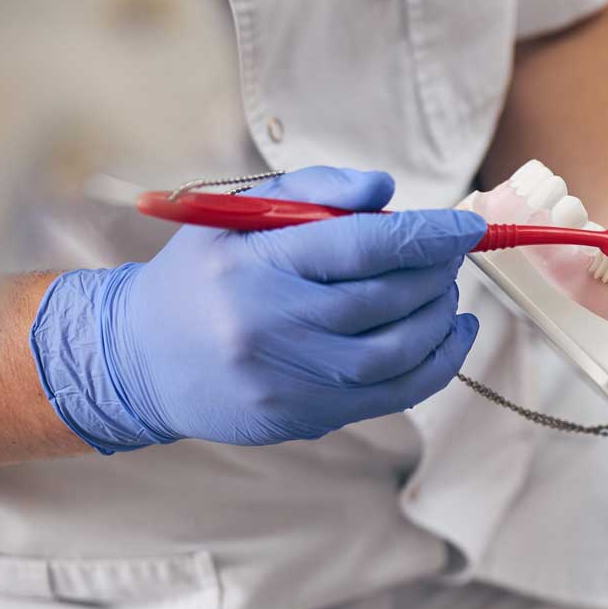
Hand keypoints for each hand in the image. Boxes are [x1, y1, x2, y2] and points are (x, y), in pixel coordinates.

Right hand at [31, 166, 482, 450]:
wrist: (140, 361)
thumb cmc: (202, 277)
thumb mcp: (237, 216)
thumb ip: (313, 191)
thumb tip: (385, 191)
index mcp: (253, 265)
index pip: (360, 246)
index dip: (426, 235)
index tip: (467, 226)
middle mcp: (271, 326)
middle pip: (385, 299)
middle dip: (435, 272)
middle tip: (451, 254)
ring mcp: (290, 379)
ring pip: (397, 351)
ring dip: (440, 317)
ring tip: (445, 291)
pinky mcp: (306, 417)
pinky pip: (394, 395)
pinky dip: (438, 363)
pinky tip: (453, 334)